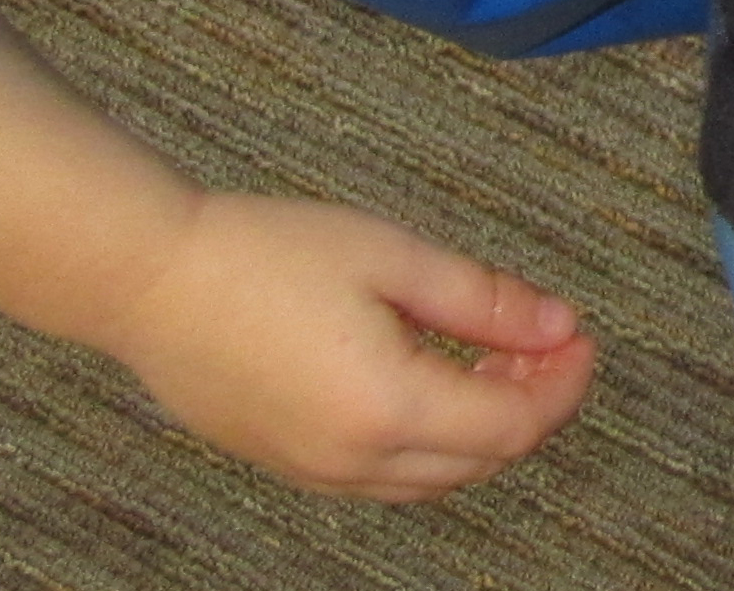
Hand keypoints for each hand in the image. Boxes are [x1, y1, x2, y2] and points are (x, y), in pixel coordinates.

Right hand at [99, 192, 594, 501]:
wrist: (152, 280)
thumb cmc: (264, 255)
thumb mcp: (395, 257)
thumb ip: (485, 300)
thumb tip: (557, 324)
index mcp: (387, 410)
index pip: (513, 427)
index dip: (563, 384)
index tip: (582, 336)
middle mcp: (352, 461)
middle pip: (481, 461)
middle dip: (532, 404)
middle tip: (549, 339)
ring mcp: (316, 472)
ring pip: (436, 478)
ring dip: (484, 426)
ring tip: (500, 353)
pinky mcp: (289, 464)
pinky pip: (388, 477)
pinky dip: (433, 439)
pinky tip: (439, 378)